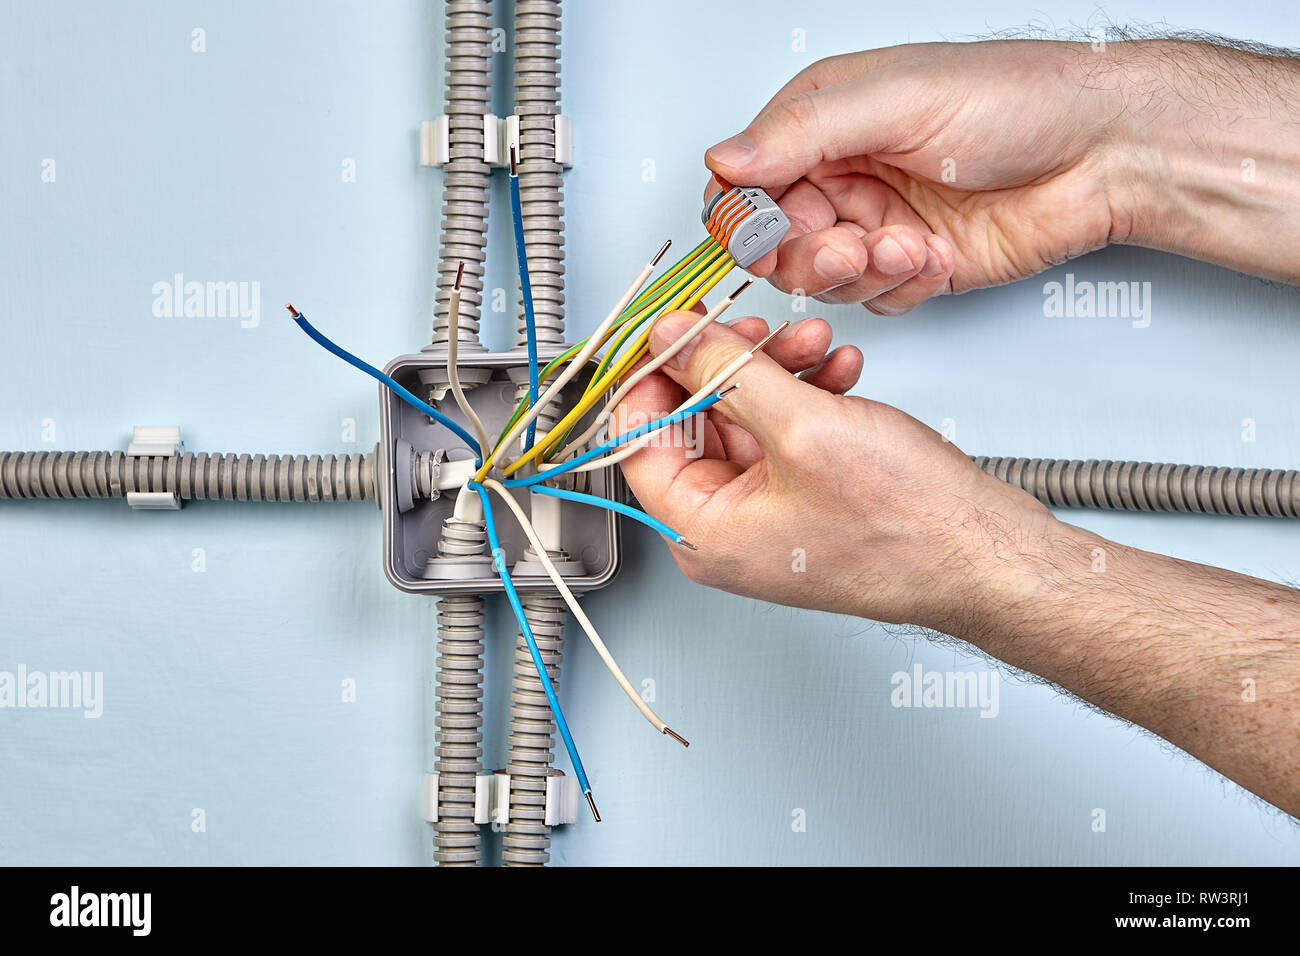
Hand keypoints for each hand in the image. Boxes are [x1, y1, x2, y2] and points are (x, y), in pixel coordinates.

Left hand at [616, 311, 1056, 629]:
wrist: (986, 557)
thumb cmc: (909, 528)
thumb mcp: (804, 428)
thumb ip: (726, 373)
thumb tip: (672, 341)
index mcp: (701, 532)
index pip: (637, 441)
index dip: (652, 377)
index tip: (672, 331)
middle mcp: (726, 529)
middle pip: (693, 423)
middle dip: (728, 364)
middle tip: (754, 327)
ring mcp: (768, 516)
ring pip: (745, 419)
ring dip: (775, 371)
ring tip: (815, 344)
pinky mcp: (807, 500)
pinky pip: (785, 434)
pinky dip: (806, 395)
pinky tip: (838, 371)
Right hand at [704, 40, 1136, 313]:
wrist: (1105, 150)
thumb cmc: (1017, 99)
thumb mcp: (897, 99)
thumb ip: (802, 132)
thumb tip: (724, 160)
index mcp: (824, 123)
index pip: (745, 186)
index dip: (749, 220)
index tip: (770, 234)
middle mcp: (843, 175)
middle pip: (778, 245)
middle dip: (813, 255)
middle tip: (851, 247)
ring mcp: (876, 223)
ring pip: (825, 280)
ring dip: (866, 271)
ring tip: (912, 244)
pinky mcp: (912, 267)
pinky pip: (877, 301)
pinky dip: (905, 287)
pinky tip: (940, 255)